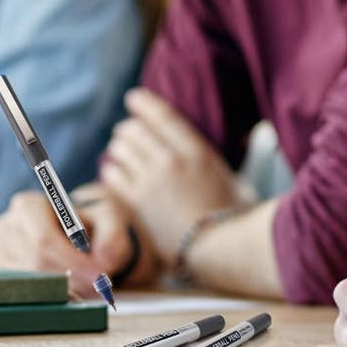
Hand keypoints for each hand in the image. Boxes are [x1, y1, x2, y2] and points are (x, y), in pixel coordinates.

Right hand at [0, 188, 155, 297]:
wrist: (82, 232)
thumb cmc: (93, 223)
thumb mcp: (110, 220)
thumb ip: (113, 236)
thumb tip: (104, 260)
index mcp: (28, 206)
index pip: (44, 240)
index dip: (72, 260)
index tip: (97, 274)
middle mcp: (6, 227)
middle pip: (36, 262)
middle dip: (70, 276)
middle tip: (98, 283)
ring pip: (30, 280)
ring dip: (62, 285)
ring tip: (87, 281)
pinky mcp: (2, 271)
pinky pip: (24, 290)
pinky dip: (50, 291)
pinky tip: (69, 285)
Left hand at [99, 88, 238, 263]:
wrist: (218, 248)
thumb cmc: (234, 215)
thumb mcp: (233, 177)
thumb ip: (212, 161)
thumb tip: (210, 149)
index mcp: (197, 151)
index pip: (163, 116)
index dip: (145, 103)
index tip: (134, 98)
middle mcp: (170, 161)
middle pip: (134, 130)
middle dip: (129, 129)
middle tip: (128, 133)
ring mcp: (150, 182)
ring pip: (119, 150)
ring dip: (119, 149)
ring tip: (122, 153)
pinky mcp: (134, 203)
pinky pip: (111, 176)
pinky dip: (112, 171)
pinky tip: (116, 174)